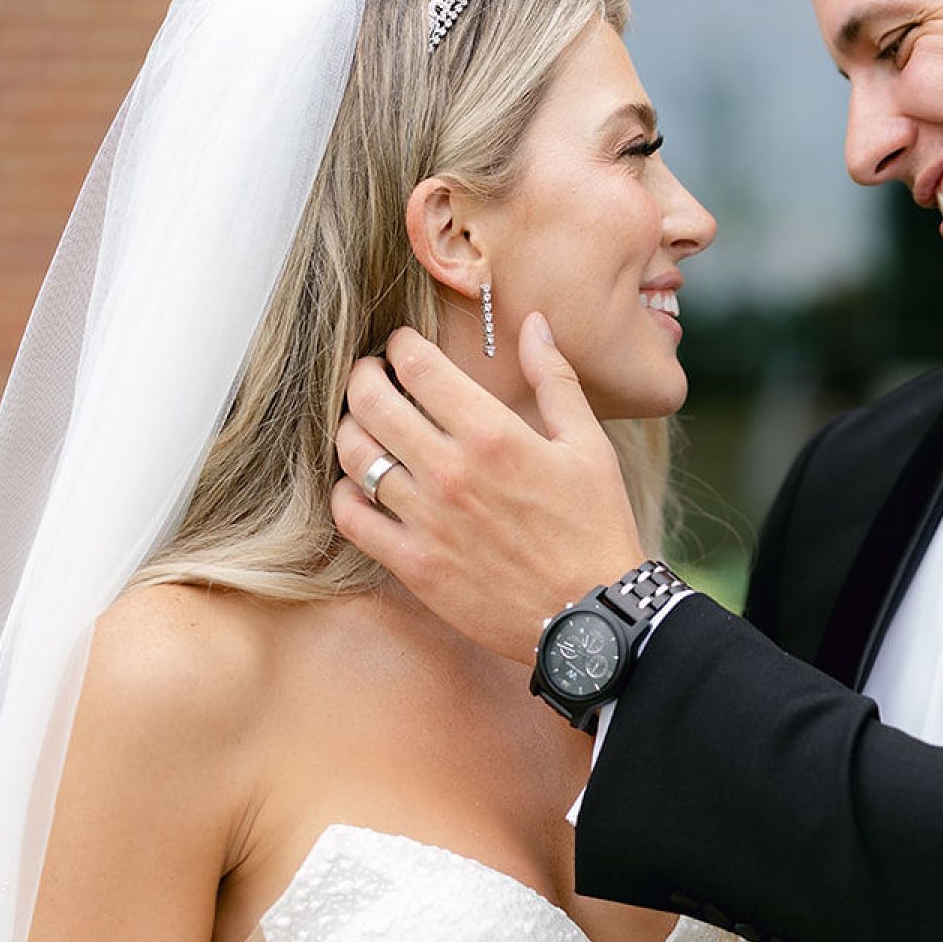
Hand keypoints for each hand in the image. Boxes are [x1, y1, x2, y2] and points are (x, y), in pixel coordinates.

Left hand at [330, 321, 644, 663]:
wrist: (592, 616)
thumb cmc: (596, 529)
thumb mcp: (589, 446)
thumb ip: (556, 380)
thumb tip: (535, 324)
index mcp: (492, 435)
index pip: (418, 367)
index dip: (401, 345)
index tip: (402, 345)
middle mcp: (451, 472)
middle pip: (371, 402)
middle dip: (362, 376)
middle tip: (369, 375)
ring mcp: (427, 521)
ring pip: (355, 455)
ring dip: (350, 429)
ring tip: (362, 425)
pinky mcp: (415, 565)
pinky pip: (353, 518)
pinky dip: (346, 494)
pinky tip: (362, 485)